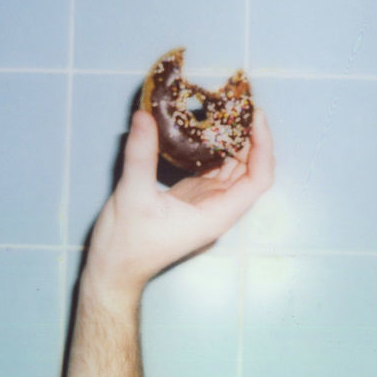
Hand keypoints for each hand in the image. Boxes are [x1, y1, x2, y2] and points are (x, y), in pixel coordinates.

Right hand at [81, 107, 274, 301]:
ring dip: (234, 141)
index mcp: (216, 215)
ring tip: (227, 110)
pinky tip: (206, 129)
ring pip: (233, 169)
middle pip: (250, 171)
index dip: (263, 147)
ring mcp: (206, 204)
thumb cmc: (127, 245)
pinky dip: (214, 149)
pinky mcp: (192, 198)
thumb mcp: (132, 196)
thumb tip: (144, 118)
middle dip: (250, 137)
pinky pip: (214, 170)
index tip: (254, 117)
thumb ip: (140, 156)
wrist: (114, 271)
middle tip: (239, 105)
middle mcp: (218, 209)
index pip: (257, 179)